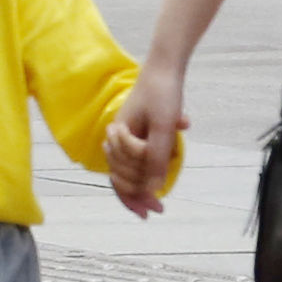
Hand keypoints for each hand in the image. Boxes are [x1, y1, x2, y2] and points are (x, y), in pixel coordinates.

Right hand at [107, 67, 185, 216]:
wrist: (164, 68)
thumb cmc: (162, 95)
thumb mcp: (163, 128)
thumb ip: (156, 158)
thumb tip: (153, 188)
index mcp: (119, 138)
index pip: (119, 177)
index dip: (133, 198)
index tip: (150, 212)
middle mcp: (117, 139)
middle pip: (122, 177)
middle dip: (139, 193)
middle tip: (159, 208)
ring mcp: (125, 136)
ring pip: (128, 170)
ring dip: (143, 182)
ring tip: (159, 195)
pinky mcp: (135, 132)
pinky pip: (135, 159)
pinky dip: (144, 172)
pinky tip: (154, 179)